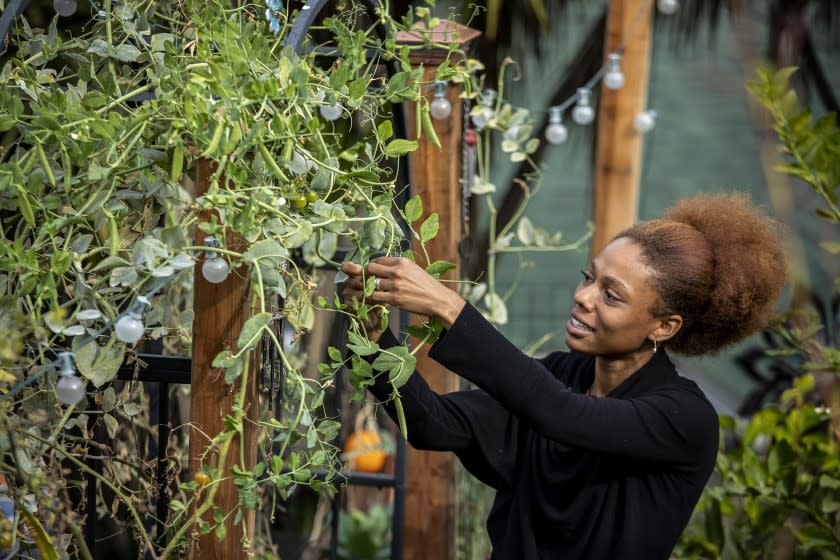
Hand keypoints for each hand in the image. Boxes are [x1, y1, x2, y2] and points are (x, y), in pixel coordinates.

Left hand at [340, 257, 465, 327]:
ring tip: (372, 291)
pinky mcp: (395, 299)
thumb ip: (399, 267)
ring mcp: (395, 285)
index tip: (373, 272)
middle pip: (370, 269)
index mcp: (402, 262)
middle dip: (367, 275)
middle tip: (369, 281)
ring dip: (369, 288)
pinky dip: (373, 298)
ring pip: (371, 284)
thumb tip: (383, 266)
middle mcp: (398, 271)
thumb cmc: (426, 285)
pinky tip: (376, 300)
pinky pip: (375, 297)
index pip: (379, 260)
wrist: (438, 299)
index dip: (373, 266)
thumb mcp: (414, 269)